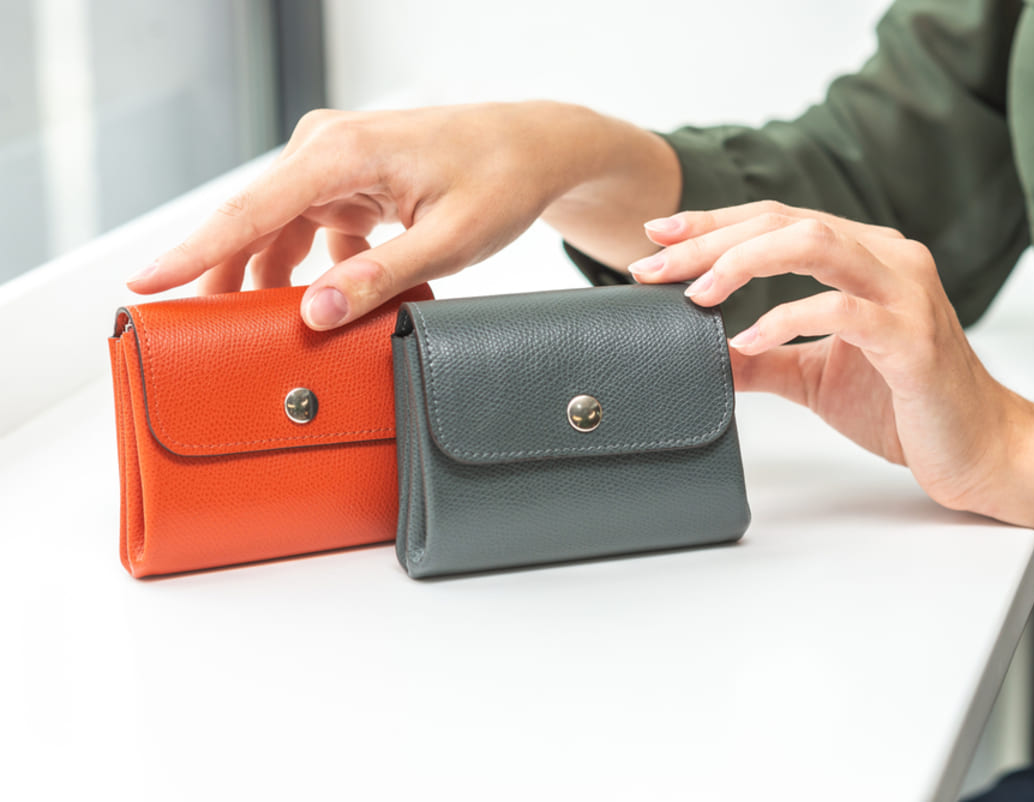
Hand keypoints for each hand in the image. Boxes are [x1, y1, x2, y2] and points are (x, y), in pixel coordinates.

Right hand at [128, 102, 678, 329]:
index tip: (143, 287)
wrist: (535, 148)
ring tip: (260, 337)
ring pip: (279, 233)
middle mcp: (326, 151)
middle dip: (227, 281)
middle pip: (254, 225)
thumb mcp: (447, 241)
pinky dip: (313, 272)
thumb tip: (315, 313)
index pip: (248, 209)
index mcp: (340, 154)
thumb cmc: (499, 181)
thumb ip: (380, 277)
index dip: (191, 253)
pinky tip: (325, 308)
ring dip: (272, 281)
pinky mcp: (349, 183)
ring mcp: (335, 165)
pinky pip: (310, 233)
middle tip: (202, 342)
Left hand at [627, 202, 1033, 562]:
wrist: (982, 451)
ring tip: (697, 294)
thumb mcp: (816, 377)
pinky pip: (841, 309)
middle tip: (654, 266)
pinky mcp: (912, 336)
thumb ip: (766, 358)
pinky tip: (748, 341)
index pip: (776, 221)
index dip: (713, 223)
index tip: (656, 235)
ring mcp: (904, 291)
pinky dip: (786, 319)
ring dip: (743, 262)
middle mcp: (887, 259)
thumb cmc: (907, 407)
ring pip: (814, 243)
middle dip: (710, 241)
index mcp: (865, 258)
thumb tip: (704, 354)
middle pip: (784, 222)